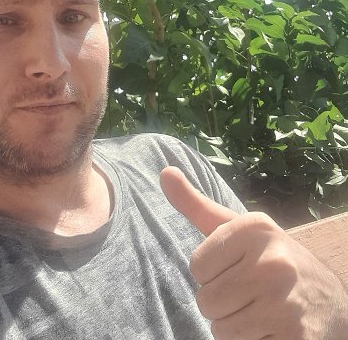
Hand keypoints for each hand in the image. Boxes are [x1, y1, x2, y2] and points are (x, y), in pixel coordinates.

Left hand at [160, 166, 347, 339]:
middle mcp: (273, 261)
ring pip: (221, 330)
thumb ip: (196, 204)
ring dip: (235, 327)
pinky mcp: (294, 337)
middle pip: (206, 300)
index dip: (212, 273)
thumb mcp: (239, 228)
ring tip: (260, 311)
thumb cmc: (272, 259)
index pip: (197, 266)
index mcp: (256, 228)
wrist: (330, 300)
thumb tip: (165, 172)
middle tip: (250, 293)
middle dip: (222, 303)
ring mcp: (285, 301)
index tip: (237, 267)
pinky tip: (272, 329)